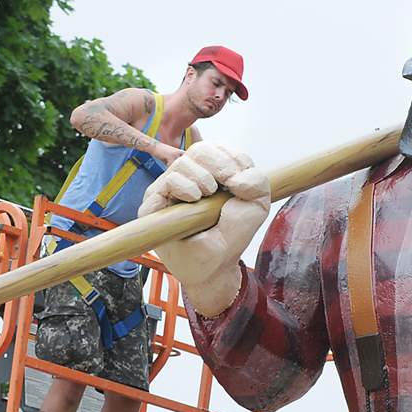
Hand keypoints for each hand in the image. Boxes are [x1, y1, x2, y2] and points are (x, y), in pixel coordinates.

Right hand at [139, 141, 270, 315]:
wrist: (216, 263)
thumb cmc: (231, 235)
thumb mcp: (256, 205)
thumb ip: (257, 181)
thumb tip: (238, 176)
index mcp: (212, 172)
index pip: (217, 148)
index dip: (231, 157)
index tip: (239, 180)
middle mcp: (189, 177)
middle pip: (200, 150)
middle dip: (219, 164)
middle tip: (227, 184)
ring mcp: (170, 188)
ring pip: (183, 163)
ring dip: (202, 177)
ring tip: (207, 196)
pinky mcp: (154, 203)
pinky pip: (168, 181)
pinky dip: (184, 186)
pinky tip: (193, 198)